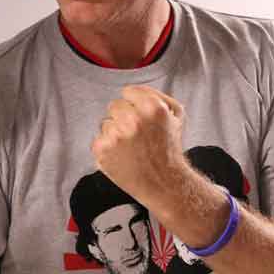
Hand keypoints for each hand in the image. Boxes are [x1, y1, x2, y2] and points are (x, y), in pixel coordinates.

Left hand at [91, 86, 188, 207]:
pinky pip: (98, 139)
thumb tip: (131, 90)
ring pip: (106, 123)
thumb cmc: (169, 148)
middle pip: (114, 105)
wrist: (164, 183)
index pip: (127, 91)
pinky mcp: (102, 150)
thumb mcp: (176, 114)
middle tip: (137, 134)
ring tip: (132, 148)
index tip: (142, 117)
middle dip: (124, 117)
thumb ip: (155, 94)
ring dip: (115, 133)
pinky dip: (107, 147)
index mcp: (152, 107)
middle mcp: (132, 119)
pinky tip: (122, 156)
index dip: (135, 104)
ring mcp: (115, 135)